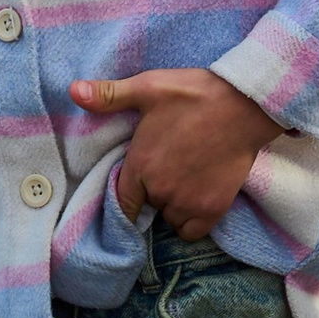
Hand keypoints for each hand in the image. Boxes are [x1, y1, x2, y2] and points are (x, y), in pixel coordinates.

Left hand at [70, 67, 283, 237]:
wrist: (246, 102)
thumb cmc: (196, 92)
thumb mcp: (150, 86)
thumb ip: (109, 95)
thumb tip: (72, 91)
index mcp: (140, 165)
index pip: (120, 201)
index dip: (126, 195)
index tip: (134, 187)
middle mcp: (160, 190)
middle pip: (148, 205)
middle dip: (154, 190)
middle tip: (169, 165)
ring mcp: (187, 202)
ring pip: (169, 217)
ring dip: (173, 204)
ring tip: (186, 177)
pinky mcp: (212, 209)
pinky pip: (192, 231)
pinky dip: (191, 220)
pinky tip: (197, 197)